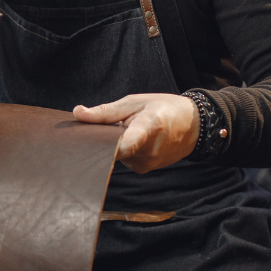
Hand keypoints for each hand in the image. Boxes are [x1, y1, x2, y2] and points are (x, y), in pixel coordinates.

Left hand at [73, 93, 199, 172]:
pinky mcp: (144, 169)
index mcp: (149, 127)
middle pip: (112, 149)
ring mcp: (147, 163)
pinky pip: (123, 159)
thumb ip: (106, 111)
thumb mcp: (135, 101)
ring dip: (113, 143)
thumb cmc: (164, 108)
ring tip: (123, 129)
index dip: (108, 147)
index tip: (90, 147)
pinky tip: (128, 139)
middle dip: (102, 138)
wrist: (194, 126)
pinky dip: (120, 149)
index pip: (126, 144)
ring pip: (116, 155)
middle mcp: (148, 150)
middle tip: (101, 126)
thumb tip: (77, 113)